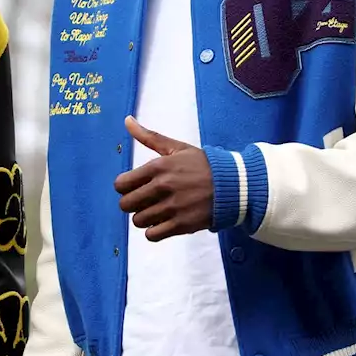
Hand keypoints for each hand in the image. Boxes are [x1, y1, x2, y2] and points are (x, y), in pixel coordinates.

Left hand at [114, 116, 213, 241]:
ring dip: (144, 217)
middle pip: (126, 205)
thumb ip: (149, 137)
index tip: (134, 187)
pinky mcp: (181, 225)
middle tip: (144, 201)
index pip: (121, 184)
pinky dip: (154, 231)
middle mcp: (162, 188)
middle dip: (132, 203)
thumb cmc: (203, 165)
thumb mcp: (177, 147)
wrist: (234, 185)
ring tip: (156, 211)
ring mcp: (172, 208)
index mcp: (158, 167)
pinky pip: (152, 235)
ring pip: (138, 221)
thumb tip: (127, 120)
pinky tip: (163, 222)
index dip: (124, 187)